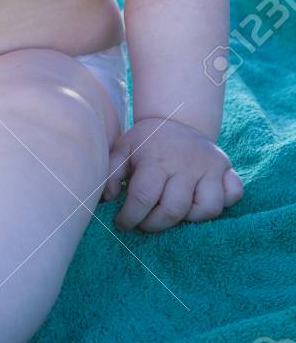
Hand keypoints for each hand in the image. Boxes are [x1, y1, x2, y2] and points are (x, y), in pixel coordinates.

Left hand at [102, 116, 242, 231]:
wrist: (176, 118)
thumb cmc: (147, 142)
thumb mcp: (123, 149)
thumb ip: (111, 173)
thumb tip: (109, 198)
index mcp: (156, 158)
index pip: (143, 197)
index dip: (130, 217)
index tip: (122, 223)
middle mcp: (185, 163)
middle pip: (174, 209)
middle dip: (155, 224)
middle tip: (144, 222)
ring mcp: (210, 165)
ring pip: (208, 208)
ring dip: (189, 219)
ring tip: (172, 212)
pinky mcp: (226, 168)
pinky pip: (234, 193)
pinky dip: (224, 203)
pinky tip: (202, 200)